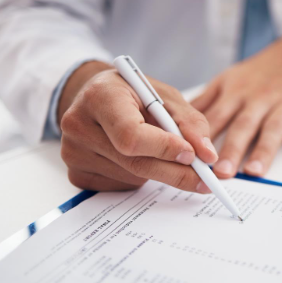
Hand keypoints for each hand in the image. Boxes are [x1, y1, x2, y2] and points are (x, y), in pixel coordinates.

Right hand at [58, 61, 217, 191]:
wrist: (97, 98)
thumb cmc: (134, 95)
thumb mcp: (165, 97)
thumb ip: (190, 123)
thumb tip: (208, 156)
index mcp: (100, 96)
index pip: (131, 134)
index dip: (164, 148)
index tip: (192, 155)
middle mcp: (78, 124)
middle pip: (134, 162)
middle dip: (175, 172)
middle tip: (204, 179)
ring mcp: (73, 152)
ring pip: (132, 178)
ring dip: (157, 172)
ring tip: (158, 151)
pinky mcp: (76, 174)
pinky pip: (120, 187)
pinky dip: (139, 178)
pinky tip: (137, 158)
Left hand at [192, 34, 281, 177]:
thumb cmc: (261, 74)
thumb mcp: (229, 79)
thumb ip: (205, 102)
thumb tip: (175, 121)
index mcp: (236, 93)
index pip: (216, 117)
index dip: (203, 137)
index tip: (192, 157)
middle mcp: (259, 99)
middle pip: (243, 126)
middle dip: (231, 149)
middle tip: (220, 172)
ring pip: (273, 129)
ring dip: (264, 150)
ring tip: (254, 171)